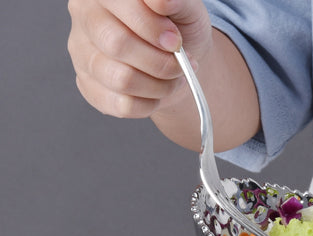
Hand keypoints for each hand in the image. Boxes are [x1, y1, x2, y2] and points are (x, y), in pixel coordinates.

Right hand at [67, 0, 211, 117]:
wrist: (178, 58)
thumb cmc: (177, 28)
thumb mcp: (186, 8)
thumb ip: (175, 0)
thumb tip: (162, 1)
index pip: (121, 6)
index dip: (153, 28)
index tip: (176, 41)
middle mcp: (85, 17)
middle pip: (117, 44)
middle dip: (160, 61)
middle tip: (181, 64)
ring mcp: (82, 53)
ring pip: (120, 78)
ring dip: (160, 85)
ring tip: (175, 78)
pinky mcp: (88, 85)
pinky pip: (120, 105)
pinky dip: (150, 104)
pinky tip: (158, 92)